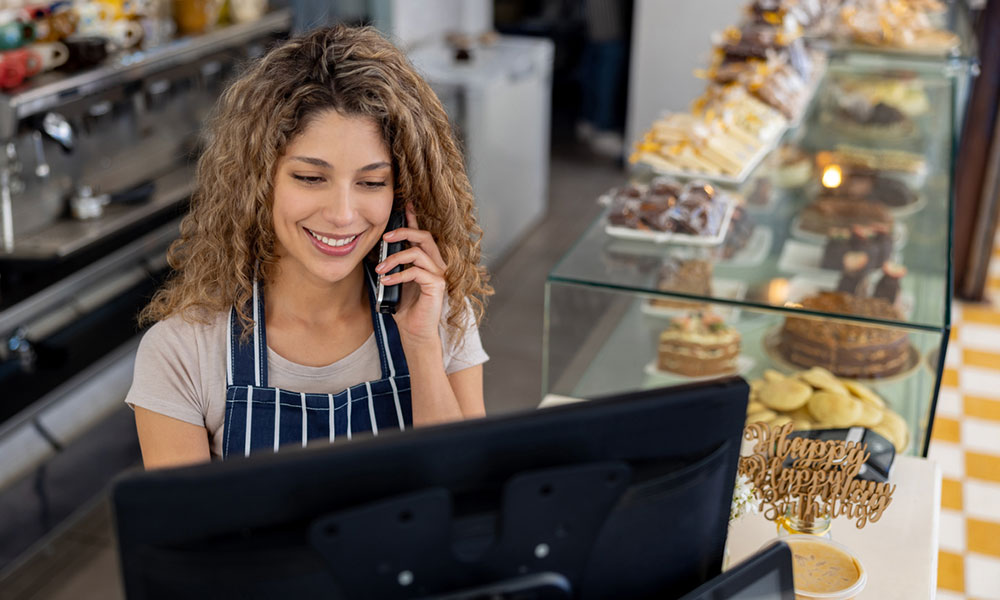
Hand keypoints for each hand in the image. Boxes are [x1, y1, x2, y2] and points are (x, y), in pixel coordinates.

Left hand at [373, 203, 446, 347]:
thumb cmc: (405, 309)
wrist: (415, 333)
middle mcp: (436, 264)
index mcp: (427, 261)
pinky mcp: (437, 286)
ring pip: (418, 253)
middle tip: (384, 237)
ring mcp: (439, 274)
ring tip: (380, 268)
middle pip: (424, 237)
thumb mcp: (395, 282)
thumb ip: (392, 266)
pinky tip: (386, 281)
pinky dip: (399, 275)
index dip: (413, 218)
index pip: (420, 235)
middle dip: (403, 232)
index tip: (404, 204)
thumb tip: (377, 253)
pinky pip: (417, 272)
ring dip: (395, 258)